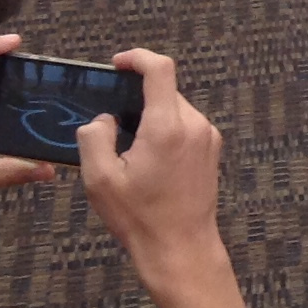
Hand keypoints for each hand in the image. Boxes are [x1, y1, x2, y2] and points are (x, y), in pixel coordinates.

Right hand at [78, 50, 228, 293]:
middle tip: (113, 125)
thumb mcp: (100, 179)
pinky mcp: (212, 151)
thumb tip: (103, 118)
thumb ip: (95, 137)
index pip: (160, 69)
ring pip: (175, 109)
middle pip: (165, 91)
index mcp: (167, 126)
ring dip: (151, 118)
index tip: (117, 64)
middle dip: (137, 100)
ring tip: (130, 152)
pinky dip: (166, 131)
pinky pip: (186, 127)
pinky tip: (149, 162)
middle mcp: (194, 124)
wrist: (181, 249)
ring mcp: (208, 137)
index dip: (137, 58)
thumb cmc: (140, 217)